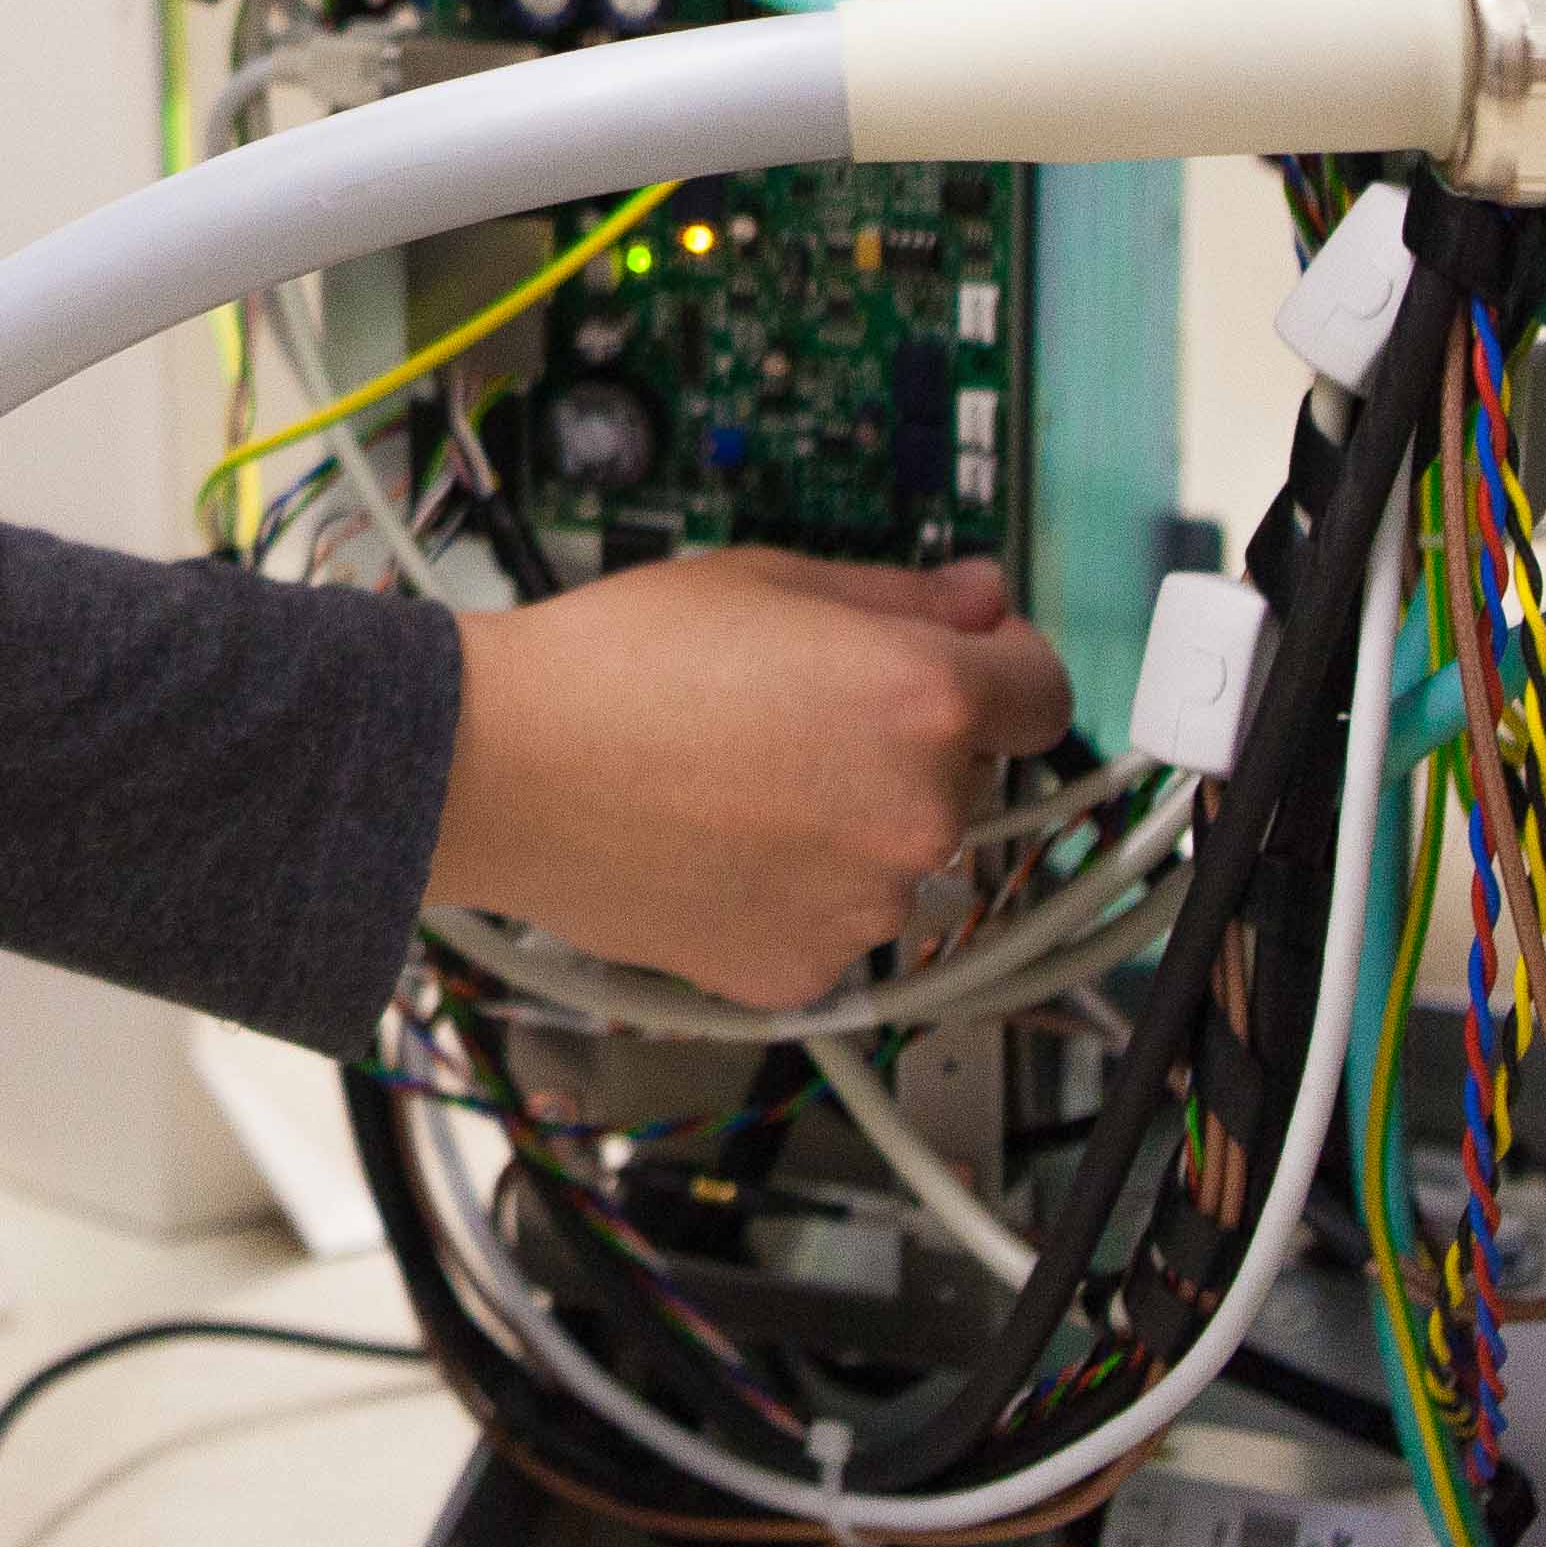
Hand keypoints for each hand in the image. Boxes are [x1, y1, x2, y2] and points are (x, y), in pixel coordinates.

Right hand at [425, 551, 1076, 1010]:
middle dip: (905, 746)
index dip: (997, 668)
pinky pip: (835, 925)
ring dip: (853, 827)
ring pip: (900, 857)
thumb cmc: (614, 663)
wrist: (502, 769)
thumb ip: (899, 596)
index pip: (1043, 690)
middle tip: (798, 719)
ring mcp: (865, 904)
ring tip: (741, 785)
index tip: (957, 668)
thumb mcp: (766, 578)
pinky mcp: (806, 968)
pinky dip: (796, 895)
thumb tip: (981, 603)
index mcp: (926, 697)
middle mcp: (919, 811)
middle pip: (967, 775)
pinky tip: (719, 847)